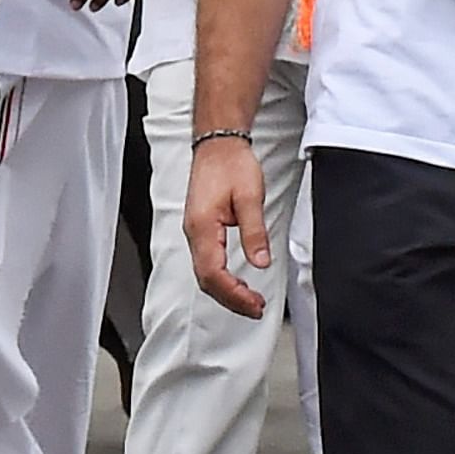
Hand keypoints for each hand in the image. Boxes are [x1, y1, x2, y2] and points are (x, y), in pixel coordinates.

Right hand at [184, 131, 272, 316]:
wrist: (218, 144)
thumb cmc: (231, 164)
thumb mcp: (251, 197)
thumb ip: (255, 232)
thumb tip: (260, 262)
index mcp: (203, 226)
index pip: (213, 273)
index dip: (233, 294)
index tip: (254, 303)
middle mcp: (194, 233)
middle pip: (206, 280)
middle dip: (230, 299)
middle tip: (256, 308)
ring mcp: (196, 232)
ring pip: (205, 274)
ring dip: (226, 292)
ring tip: (250, 301)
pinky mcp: (201, 230)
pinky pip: (207, 263)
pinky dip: (222, 279)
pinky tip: (237, 283)